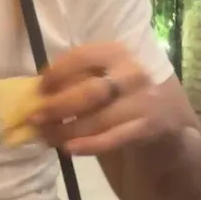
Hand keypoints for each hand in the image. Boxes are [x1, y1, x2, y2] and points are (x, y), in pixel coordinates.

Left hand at [31, 42, 172, 155]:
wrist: (165, 115)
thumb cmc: (120, 91)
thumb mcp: (103, 72)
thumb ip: (77, 77)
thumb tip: (36, 92)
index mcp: (118, 51)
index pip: (82, 57)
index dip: (56, 74)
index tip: (39, 89)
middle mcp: (133, 73)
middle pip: (89, 91)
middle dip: (58, 106)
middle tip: (36, 117)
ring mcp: (144, 100)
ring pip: (99, 119)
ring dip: (67, 130)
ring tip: (47, 136)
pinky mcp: (148, 127)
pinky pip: (112, 139)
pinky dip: (88, 145)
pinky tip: (69, 148)